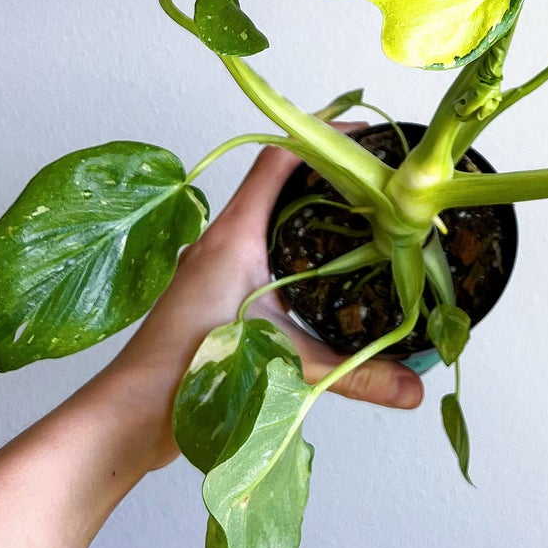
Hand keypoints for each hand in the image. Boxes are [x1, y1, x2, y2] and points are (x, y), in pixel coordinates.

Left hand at [96, 143, 423, 470]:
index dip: (321, 138)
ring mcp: (210, 265)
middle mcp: (220, 240)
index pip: (279, 160)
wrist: (132, 412)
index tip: (364, 135)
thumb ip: (355, 373)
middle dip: (323, 172)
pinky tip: (314, 273)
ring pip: (263, 216)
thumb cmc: (188, 372)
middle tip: (372, 178)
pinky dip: (286, 244)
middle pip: (275, 182)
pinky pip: (252, 248)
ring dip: (303, 208)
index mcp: (235, 236)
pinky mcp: (207, 292)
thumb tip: (414, 389)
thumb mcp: (286, 364)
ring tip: (354, 218)